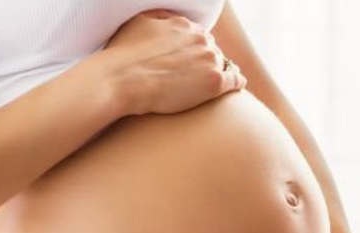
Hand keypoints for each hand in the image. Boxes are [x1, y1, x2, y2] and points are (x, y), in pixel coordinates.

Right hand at [101, 9, 245, 114]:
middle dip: (204, 60)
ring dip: (217, 71)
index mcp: (184, 25)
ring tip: (211, 84)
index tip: (187, 62)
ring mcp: (209, 59)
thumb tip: (169, 20)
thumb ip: (158, 19)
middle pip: (211, 49)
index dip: (192, 50)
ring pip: (222, 63)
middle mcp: (200, 38)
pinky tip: (236, 86)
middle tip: (194, 76)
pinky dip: (236, 82)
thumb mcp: (138, 24)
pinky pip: (234, 81)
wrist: (122, 80)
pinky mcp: (214, 82)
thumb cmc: (123, 56)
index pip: (197, 36)